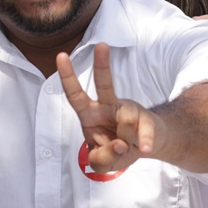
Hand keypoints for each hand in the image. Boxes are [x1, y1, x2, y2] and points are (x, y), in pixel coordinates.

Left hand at [58, 42, 165, 171]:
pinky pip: (144, 132)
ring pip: (126, 121)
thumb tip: (119, 145)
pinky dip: (143, 143)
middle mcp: (108, 107)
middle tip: (101, 45)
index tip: (61, 55)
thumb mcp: (101, 162)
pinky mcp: (146, 119)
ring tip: (126, 147)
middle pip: (104, 84)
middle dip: (102, 65)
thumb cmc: (117, 149)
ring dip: (125, 142)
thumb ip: (101, 160)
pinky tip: (143, 149)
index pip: (75, 95)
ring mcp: (129, 110)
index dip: (68, 77)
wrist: (144, 147)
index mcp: (90, 115)